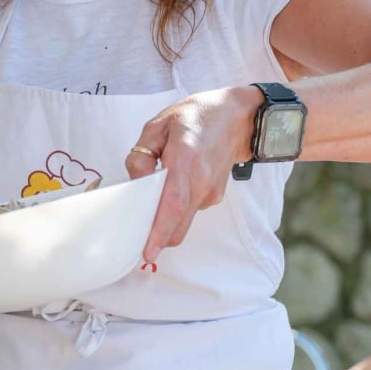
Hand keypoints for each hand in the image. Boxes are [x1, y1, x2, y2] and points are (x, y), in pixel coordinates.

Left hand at [124, 86, 254, 264]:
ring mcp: (210, 192)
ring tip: (150, 200)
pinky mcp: (214, 197)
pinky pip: (189, 211)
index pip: (172, 203)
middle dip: (155, 237)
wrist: (236, 118)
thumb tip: (135, 183)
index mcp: (185, 159)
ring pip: (183, 222)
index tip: (147, 252)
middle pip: (178, 224)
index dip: (159, 230)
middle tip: (134, 237)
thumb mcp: (158, 125)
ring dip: (164, 222)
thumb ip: (142, 154)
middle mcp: (201, 182)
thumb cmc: (195, 117)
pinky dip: (175, 209)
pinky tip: (172, 187)